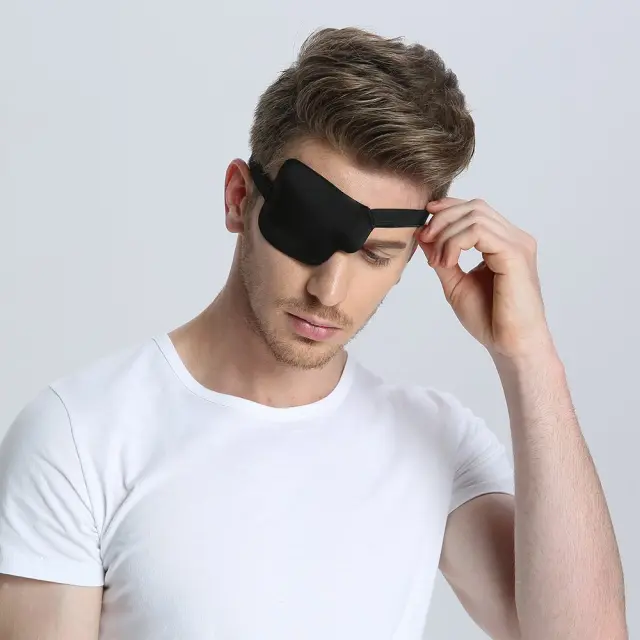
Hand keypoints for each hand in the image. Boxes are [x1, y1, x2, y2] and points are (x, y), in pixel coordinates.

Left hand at [417, 197, 554, 360]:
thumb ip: (442, 257)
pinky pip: (479, 232)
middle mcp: (514, 239)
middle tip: (424, 241)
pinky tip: (448, 262)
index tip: (423, 228)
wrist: (509, 345)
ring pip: (474, 216)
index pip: (474, 210)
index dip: (446, 210)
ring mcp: (517, 244)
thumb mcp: (455, 283)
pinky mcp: (515, 255)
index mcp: (503, 243)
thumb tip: (423, 235)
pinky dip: (456, 243)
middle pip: (473, 207)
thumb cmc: (489, 319)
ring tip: (439, 261)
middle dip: (442, 220)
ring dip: (446, 234)